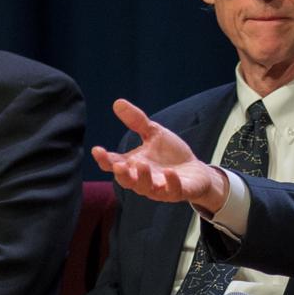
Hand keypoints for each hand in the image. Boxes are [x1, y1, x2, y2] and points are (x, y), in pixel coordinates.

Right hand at [91, 98, 228, 211]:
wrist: (197, 171)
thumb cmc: (170, 154)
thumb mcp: (154, 134)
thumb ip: (137, 121)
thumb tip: (118, 102)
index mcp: (133, 165)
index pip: (113, 164)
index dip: (104, 159)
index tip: (97, 150)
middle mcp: (143, 179)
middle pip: (127, 181)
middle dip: (122, 174)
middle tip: (119, 165)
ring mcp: (160, 188)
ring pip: (147, 188)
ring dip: (143, 178)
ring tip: (141, 164)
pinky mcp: (178, 192)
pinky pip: (172, 191)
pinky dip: (170, 183)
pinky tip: (169, 172)